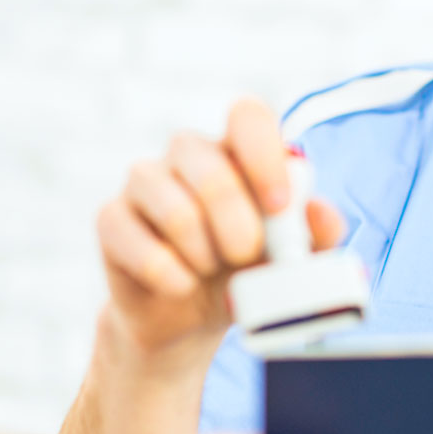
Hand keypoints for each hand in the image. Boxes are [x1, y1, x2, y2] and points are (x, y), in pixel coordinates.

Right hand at [96, 98, 344, 355]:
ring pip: (174, 207)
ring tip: (212, 272)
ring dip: (203, 254)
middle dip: (238, 225)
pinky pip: (133, 239)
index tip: (279, 206)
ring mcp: (146, 181)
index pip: (248, 115)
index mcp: (239, 151)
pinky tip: (181, 285)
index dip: (264, 156)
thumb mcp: (294, 259)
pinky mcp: (112, 218)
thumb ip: (317, 233)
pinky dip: (167, 274)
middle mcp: (191, 155)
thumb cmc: (248, 274)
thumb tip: (320, 209)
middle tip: (246, 257)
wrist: (191, 318)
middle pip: (210, 167)